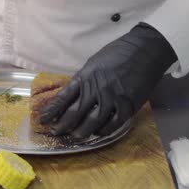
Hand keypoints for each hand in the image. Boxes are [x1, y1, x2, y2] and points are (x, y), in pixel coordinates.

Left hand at [39, 23, 176, 138]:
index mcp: (86, 76)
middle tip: (55, 133)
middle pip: (75, 113)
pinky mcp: (128, 105)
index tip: (42, 120)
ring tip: (74, 138)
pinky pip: (113, 124)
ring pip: (92, 122)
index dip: (51, 111)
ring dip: (81, 132)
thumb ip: (83, 80)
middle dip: (63, 126)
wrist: (145, 50)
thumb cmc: (117, 54)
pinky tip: (97, 132)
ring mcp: (113, 98)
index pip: (63, 97)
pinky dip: (103, 131)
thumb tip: (70, 97)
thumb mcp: (93, 64)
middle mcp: (97, 88)